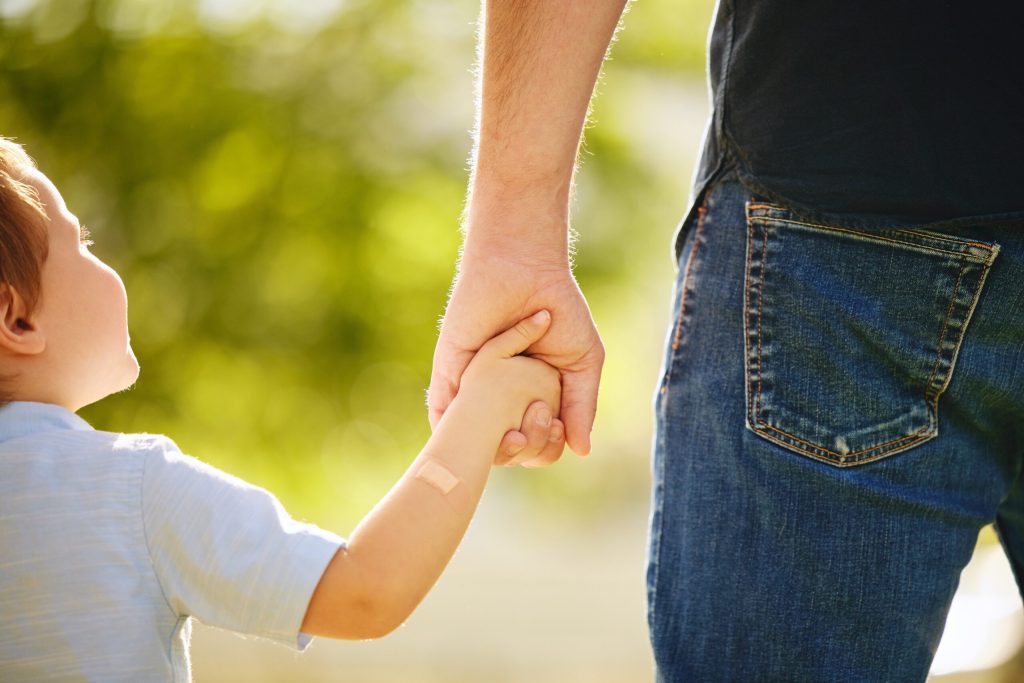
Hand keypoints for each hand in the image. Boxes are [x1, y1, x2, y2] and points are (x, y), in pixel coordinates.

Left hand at [430, 239, 603, 456]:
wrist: (523, 269)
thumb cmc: (559, 311)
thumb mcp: (581, 361)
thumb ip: (582, 405)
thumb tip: (582, 451)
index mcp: (530, 399)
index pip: (536, 443)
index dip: (547, 448)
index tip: (557, 430)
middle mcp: (500, 399)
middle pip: (506, 448)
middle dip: (524, 450)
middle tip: (541, 424)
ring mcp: (472, 388)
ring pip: (474, 440)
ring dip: (494, 448)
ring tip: (515, 434)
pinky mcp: (448, 373)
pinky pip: (442, 416)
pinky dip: (456, 433)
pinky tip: (476, 436)